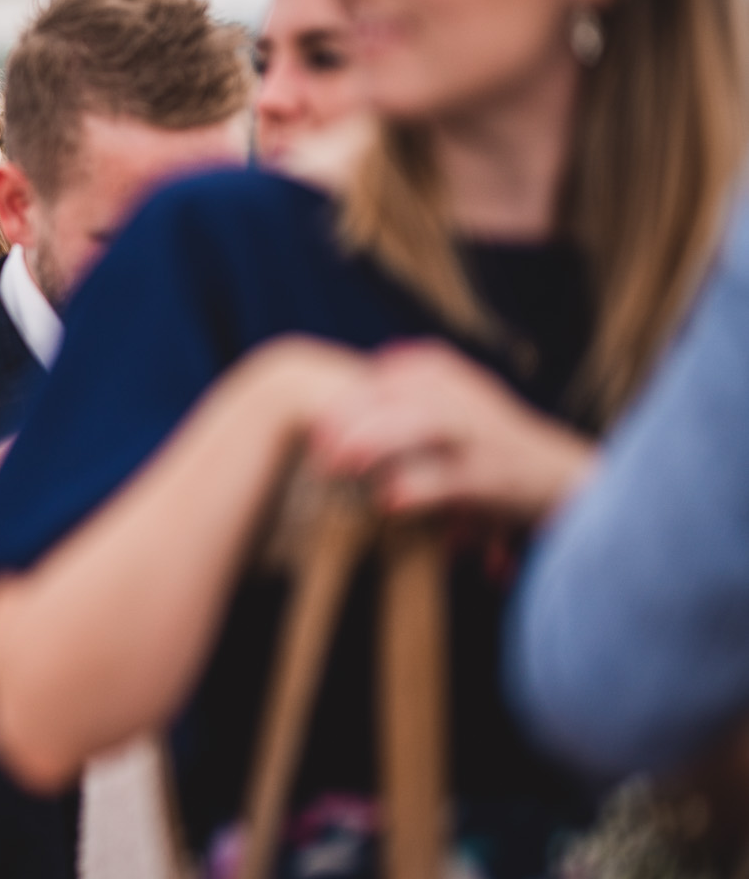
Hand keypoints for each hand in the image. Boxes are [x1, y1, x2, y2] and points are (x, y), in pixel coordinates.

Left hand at [307, 340, 595, 519]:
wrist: (564, 480)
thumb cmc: (493, 447)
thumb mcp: (449, 407)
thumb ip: (401, 401)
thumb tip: (331, 420)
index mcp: (450, 378)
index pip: (386, 376)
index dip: (346, 398)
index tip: (314, 424)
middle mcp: (467, 399)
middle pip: (398, 396)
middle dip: (351, 419)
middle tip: (317, 447)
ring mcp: (482, 436)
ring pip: (423, 425)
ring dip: (376, 443)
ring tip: (339, 465)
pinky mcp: (494, 477)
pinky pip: (450, 478)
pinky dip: (418, 487)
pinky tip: (388, 502)